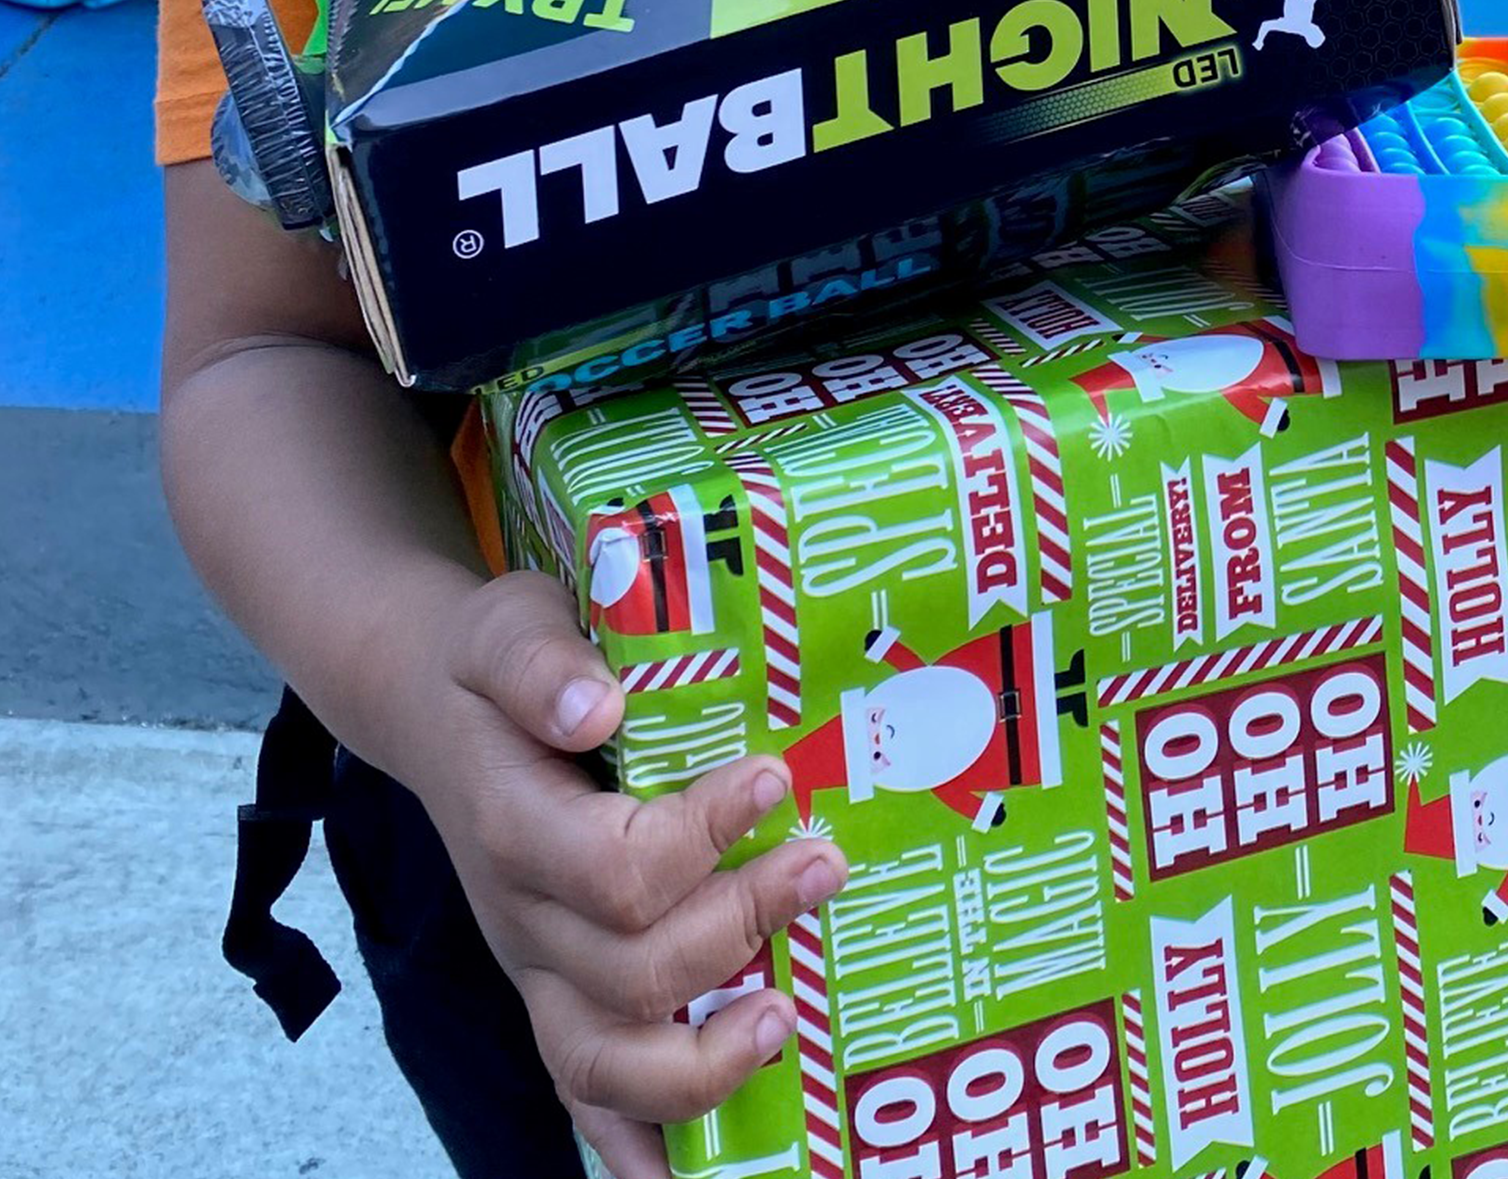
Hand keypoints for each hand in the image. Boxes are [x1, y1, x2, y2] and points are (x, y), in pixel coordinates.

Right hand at [403, 571, 847, 1178]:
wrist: (437, 708)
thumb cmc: (493, 666)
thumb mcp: (507, 628)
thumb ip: (541, 665)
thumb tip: (592, 710)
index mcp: (513, 827)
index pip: (613, 867)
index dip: (703, 836)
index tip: (774, 776)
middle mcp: (522, 919)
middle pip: (631, 971)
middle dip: (742, 925)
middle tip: (825, 861)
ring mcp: (536, 972)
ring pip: (605, 1068)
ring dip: (705, 1064)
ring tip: (789, 1019)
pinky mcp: (552, 998)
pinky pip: (586, 1103)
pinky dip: (641, 1154)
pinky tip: (700, 1177)